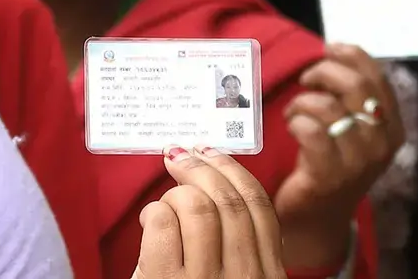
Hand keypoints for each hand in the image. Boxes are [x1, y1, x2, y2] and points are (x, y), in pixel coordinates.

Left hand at [132, 146, 286, 278]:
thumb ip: (235, 244)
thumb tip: (209, 179)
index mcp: (268, 277)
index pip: (260, 207)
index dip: (235, 171)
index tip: (213, 152)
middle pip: (229, 200)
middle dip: (201, 168)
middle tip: (178, 155)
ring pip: (196, 206)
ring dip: (174, 195)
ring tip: (163, 209)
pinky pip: (162, 223)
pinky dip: (153, 213)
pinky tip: (150, 225)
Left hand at [274, 43, 401, 268]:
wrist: (317, 219)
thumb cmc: (330, 165)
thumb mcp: (352, 130)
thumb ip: (352, 97)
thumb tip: (334, 52)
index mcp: (393, 128)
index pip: (377, 77)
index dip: (351, 55)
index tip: (328, 48)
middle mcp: (382, 145)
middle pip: (355, 85)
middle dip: (324, 72)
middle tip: (306, 78)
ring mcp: (358, 162)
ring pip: (329, 107)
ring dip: (303, 101)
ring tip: (294, 111)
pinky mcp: (329, 176)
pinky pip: (310, 131)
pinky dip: (296, 121)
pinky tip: (291, 126)